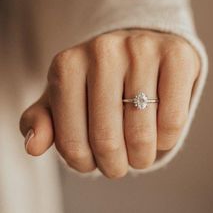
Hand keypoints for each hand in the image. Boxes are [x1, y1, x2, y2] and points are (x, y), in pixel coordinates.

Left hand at [20, 29, 199, 177]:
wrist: (137, 51)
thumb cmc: (99, 82)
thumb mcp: (65, 98)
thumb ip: (43, 120)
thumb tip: (34, 146)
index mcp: (67, 65)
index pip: (71, 140)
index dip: (82, 163)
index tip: (92, 162)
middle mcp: (103, 51)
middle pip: (106, 139)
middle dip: (114, 165)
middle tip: (118, 164)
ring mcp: (141, 49)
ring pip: (141, 134)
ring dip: (141, 157)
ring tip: (139, 153)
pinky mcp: (176, 55)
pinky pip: (172, 121)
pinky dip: (166, 139)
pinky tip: (159, 133)